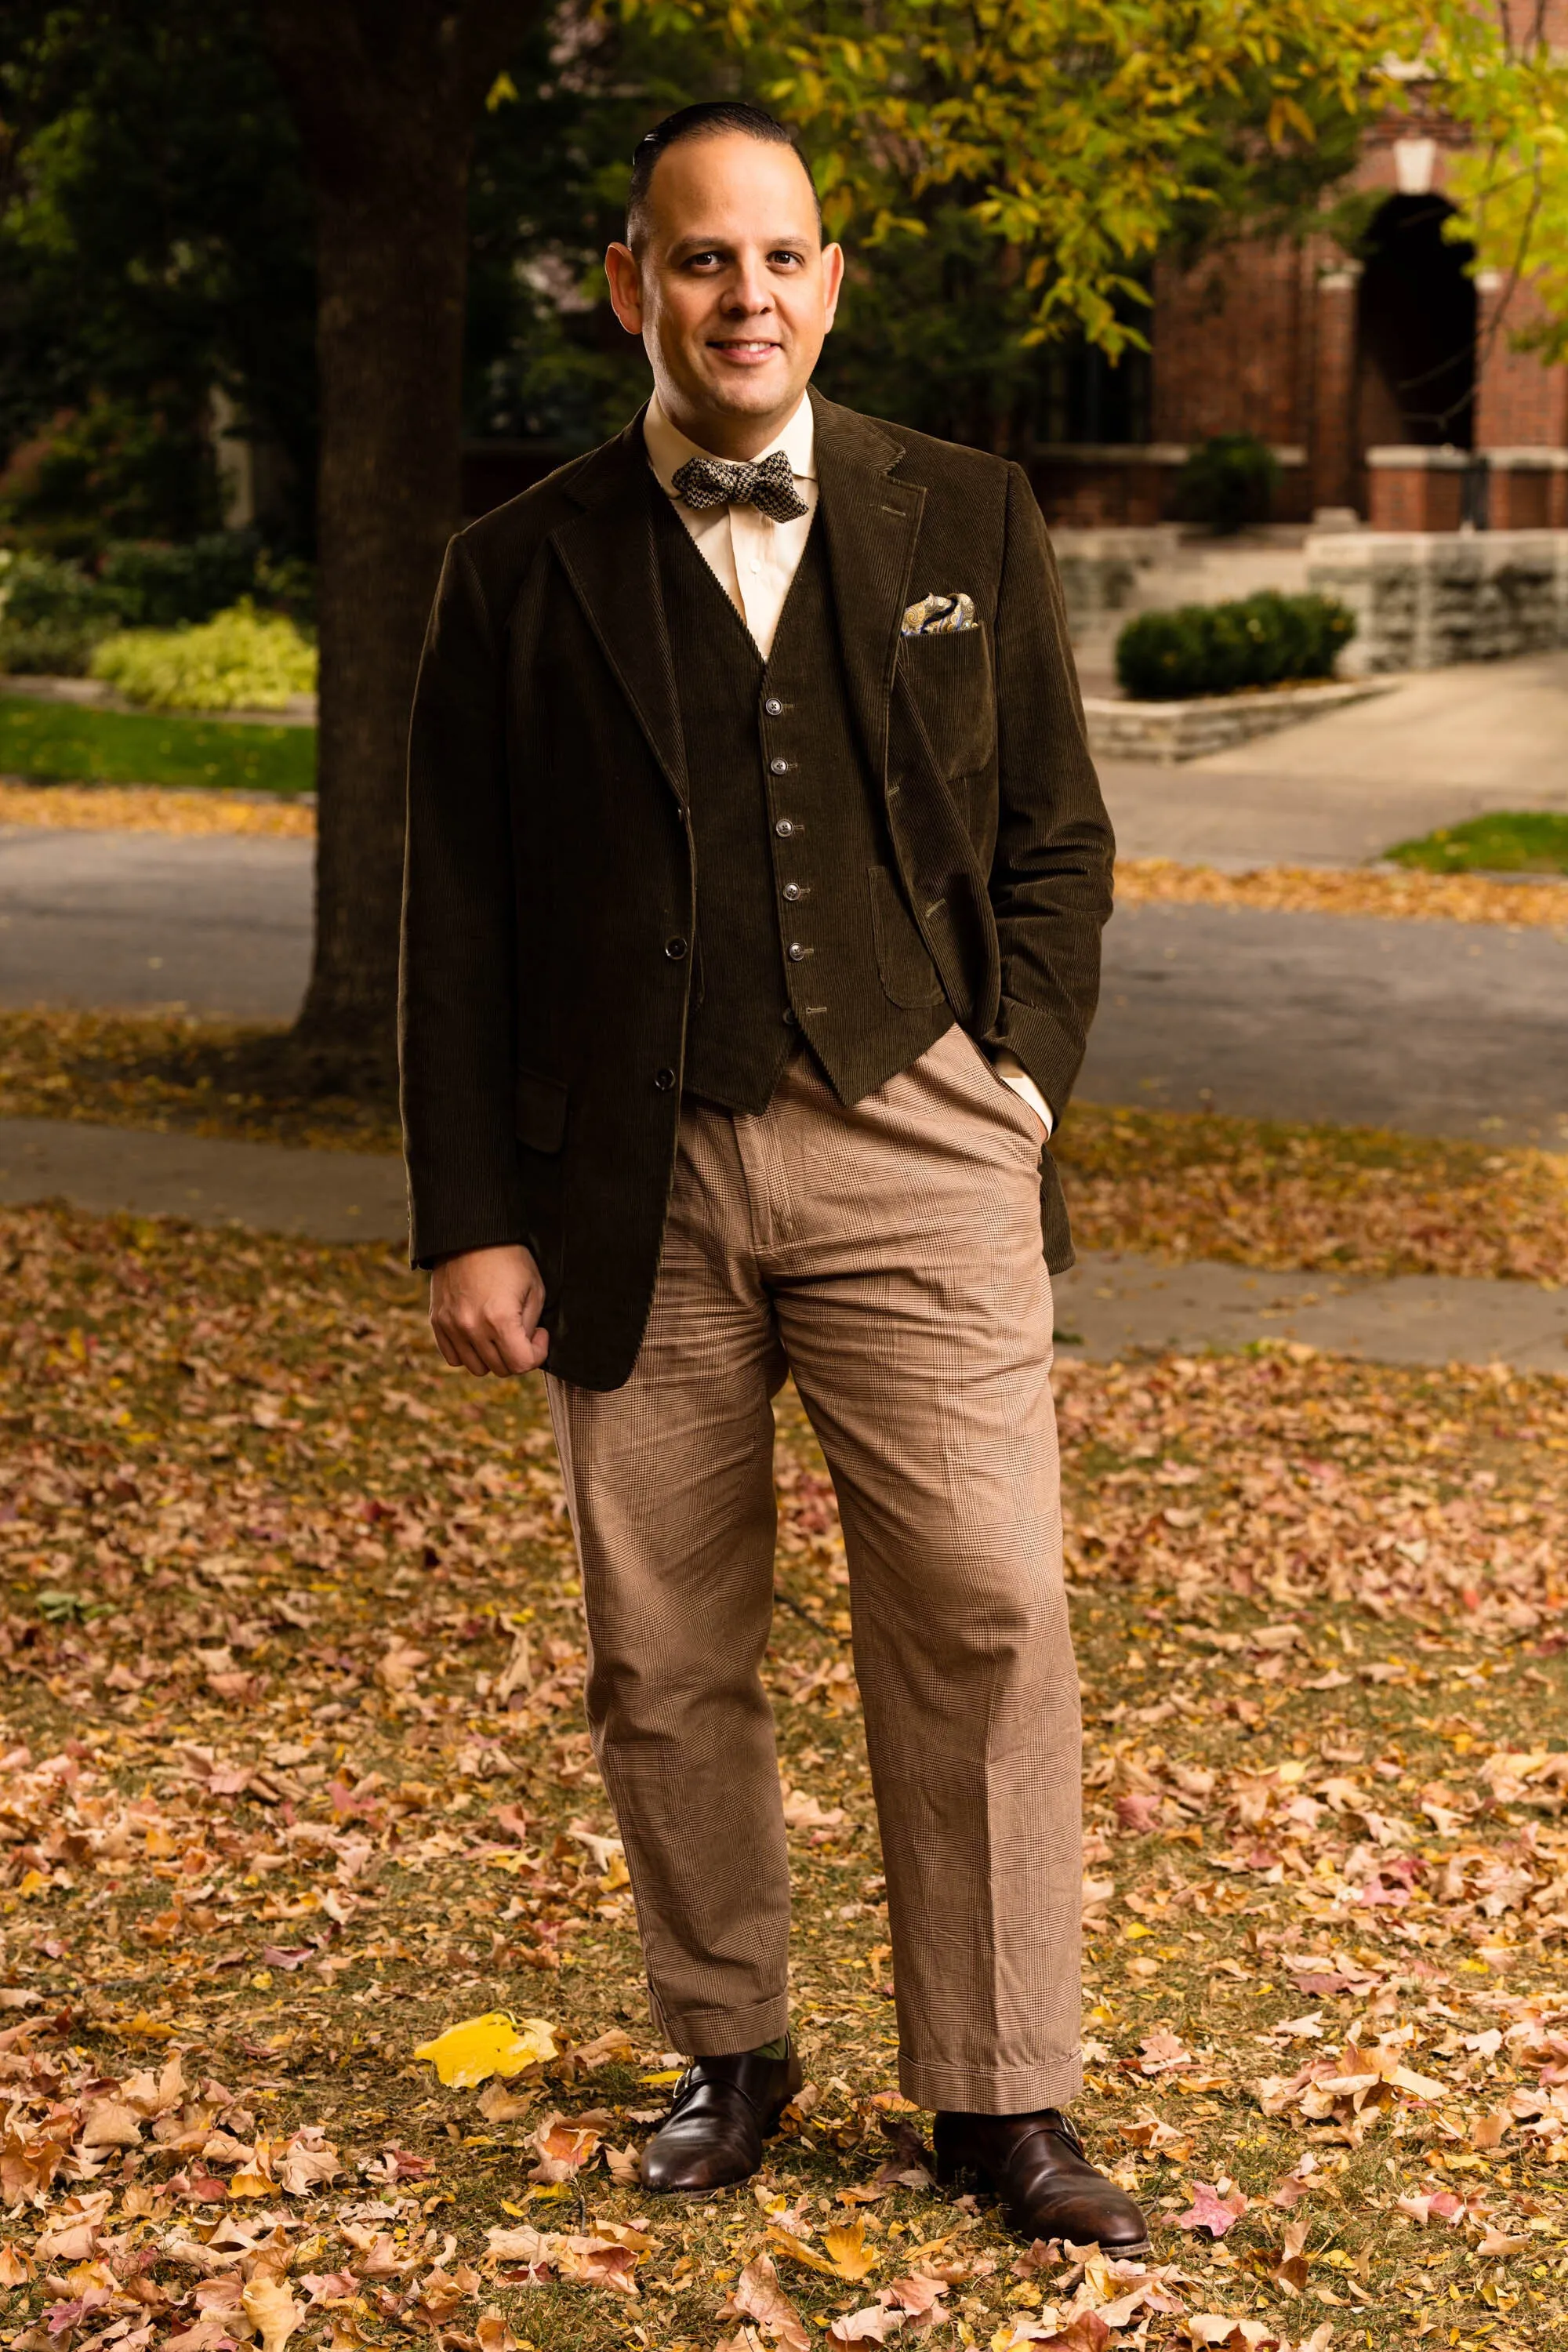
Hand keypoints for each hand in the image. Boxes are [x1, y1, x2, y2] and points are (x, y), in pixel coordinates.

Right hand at [429, 1244, 548, 1375]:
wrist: (471, 1235)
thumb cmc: (509, 1258)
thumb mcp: (535, 1289)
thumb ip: (530, 1326)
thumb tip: (525, 1346)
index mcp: (500, 1319)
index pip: (522, 1364)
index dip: (537, 1353)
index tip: (539, 1335)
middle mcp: (472, 1327)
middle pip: (500, 1369)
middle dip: (517, 1355)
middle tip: (521, 1332)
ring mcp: (451, 1326)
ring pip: (477, 1368)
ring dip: (493, 1357)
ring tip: (500, 1334)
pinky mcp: (438, 1321)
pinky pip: (453, 1357)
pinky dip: (469, 1353)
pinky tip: (480, 1334)